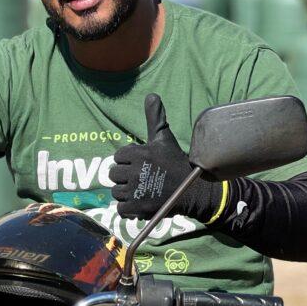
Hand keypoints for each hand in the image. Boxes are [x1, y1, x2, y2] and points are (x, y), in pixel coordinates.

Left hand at [109, 94, 225, 223]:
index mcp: (138, 153)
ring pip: (116, 192)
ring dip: (127, 194)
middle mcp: (135, 171)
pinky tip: (140, 203)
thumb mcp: (164, 138)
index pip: (118, 157)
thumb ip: (155, 117)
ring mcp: (136, 190)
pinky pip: (120, 210)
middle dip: (125, 177)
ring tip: (142, 190)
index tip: (142, 164)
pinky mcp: (138, 208)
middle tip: (141, 178)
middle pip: (114, 175)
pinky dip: (129, 210)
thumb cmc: (175, 161)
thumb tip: (151, 95)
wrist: (192, 189)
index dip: (128, 161)